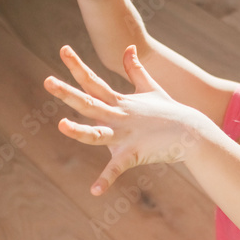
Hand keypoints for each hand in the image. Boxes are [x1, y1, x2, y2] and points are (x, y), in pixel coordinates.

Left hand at [45, 45, 208, 194]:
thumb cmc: (169, 111)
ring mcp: (125, 134)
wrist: (192, 131)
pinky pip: (117, 168)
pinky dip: (106, 180)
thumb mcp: (150, 88)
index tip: (63, 49)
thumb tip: (128, 48)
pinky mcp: (134, 153)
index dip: (77, 66)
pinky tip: (95, 191)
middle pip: (89, 103)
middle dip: (68, 93)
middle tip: (48, 82)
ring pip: (97, 133)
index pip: (94, 81)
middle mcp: (118, 116)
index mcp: (119, 102)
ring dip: (79, 131)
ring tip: (61, 126)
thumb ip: (135, 69)